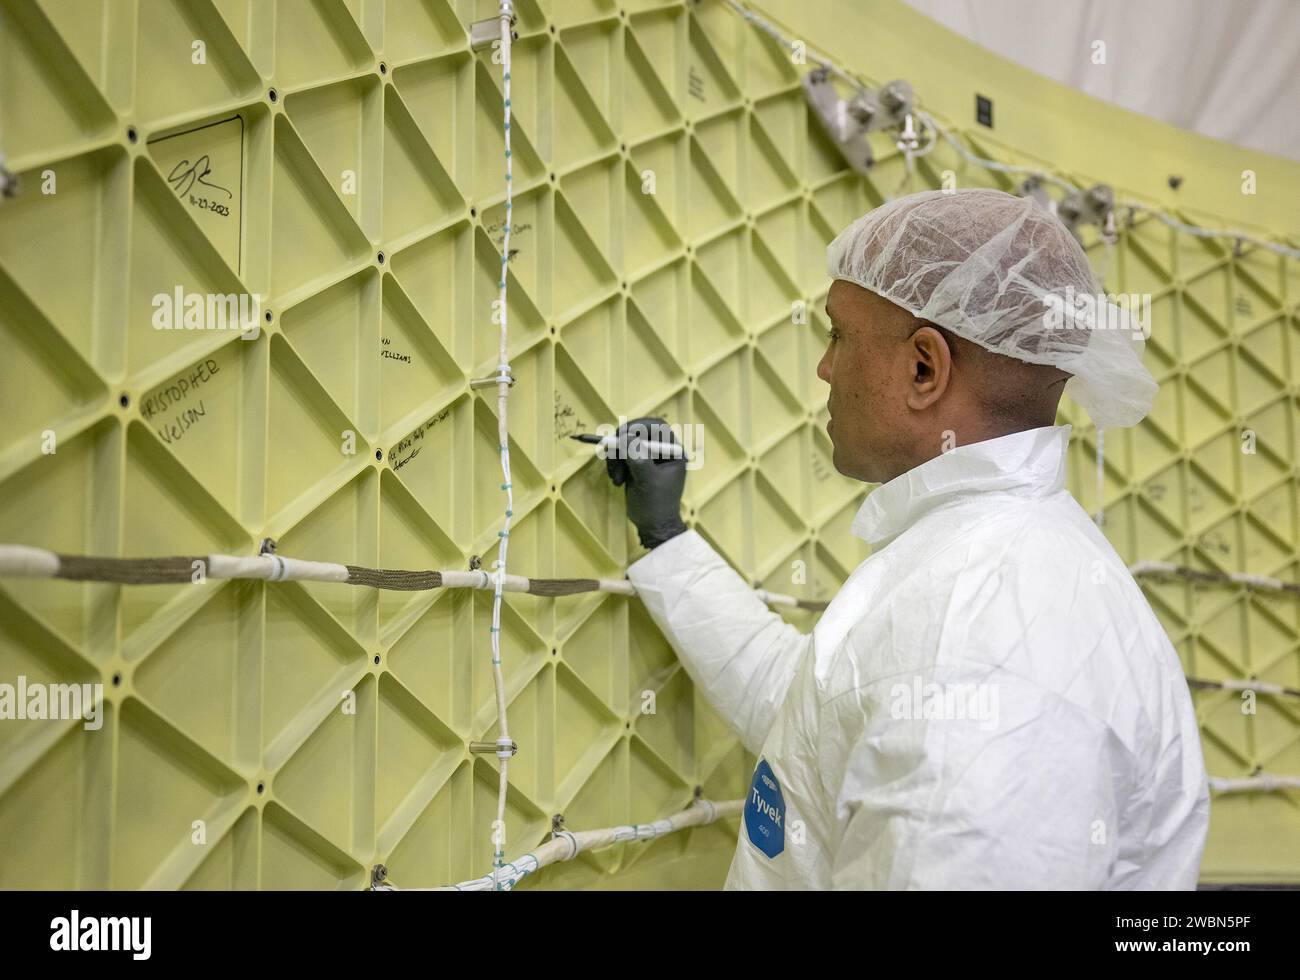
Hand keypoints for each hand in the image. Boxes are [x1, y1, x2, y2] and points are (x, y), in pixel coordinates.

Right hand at [605, 417, 688, 548]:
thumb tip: (626, 438)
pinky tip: (618, 481)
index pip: (657, 427)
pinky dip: (615, 464)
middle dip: (623, 442)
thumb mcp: (648, 482)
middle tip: (610, 450)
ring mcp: (649, 456)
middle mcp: (662, 450)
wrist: (653, 526)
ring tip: (616, 477)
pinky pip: (621, 454)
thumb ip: (639, 459)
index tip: (620, 436)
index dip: (638, 427)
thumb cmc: (656, 505)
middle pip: (639, 432)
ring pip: (627, 443)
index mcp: (673, 451)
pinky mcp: (637, 464)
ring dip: (616, 457)